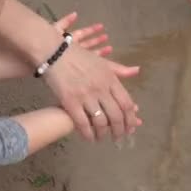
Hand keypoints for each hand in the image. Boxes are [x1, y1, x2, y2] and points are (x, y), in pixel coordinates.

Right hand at [46, 12, 142, 141]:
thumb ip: (119, 69)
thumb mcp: (101, 61)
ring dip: (103, 134)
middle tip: (118, 138)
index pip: (126, 103)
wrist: (54, 52)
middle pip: (116, 116)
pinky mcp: (70, 102)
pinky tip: (88, 138)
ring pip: (100, 122)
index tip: (131, 128)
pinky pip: (82, 123)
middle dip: (119, 131)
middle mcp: (101, 88)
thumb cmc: (78, 56)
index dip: (130, 119)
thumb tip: (137, 71)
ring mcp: (85, 96)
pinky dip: (87, 134)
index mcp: (110, 79)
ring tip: (101, 138)